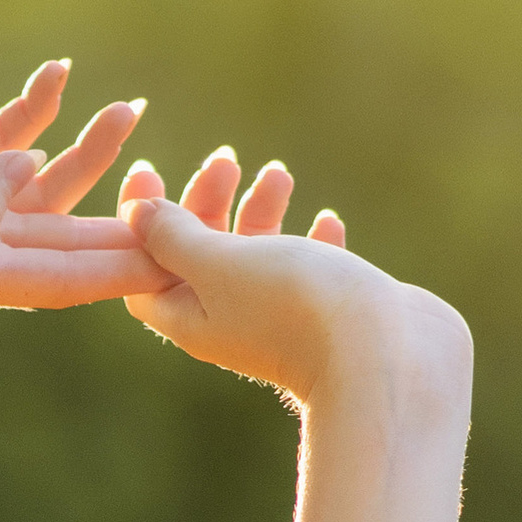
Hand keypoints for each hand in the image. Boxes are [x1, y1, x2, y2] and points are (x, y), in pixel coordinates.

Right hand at [0, 57, 167, 308]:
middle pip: (65, 240)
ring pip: (43, 183)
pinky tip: (64, 73)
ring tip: (135, 108)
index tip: (184, 259)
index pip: (60, 280)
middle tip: (199, 199)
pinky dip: (37, 108)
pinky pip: (5, 133)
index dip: (123, 269)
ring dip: (90, 152)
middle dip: (126, 219)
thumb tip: (32, 179)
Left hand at [116, 146, 471, 416]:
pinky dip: (313, 243)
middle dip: (206, 205)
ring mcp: (282, 321)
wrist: (383, 359)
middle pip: (201, 259)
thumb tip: (139, 213)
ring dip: (261, 212)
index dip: (138, 224)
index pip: (144, 272)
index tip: (148, 169)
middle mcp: (232, 324)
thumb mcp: (220, 264)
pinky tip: (328, 220)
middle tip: (225, 161)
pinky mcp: (330, 316)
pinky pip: (313, 274)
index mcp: (192, 319)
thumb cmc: (294, 306)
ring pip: (258, 260)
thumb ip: (177, 239)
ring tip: (278, 174)